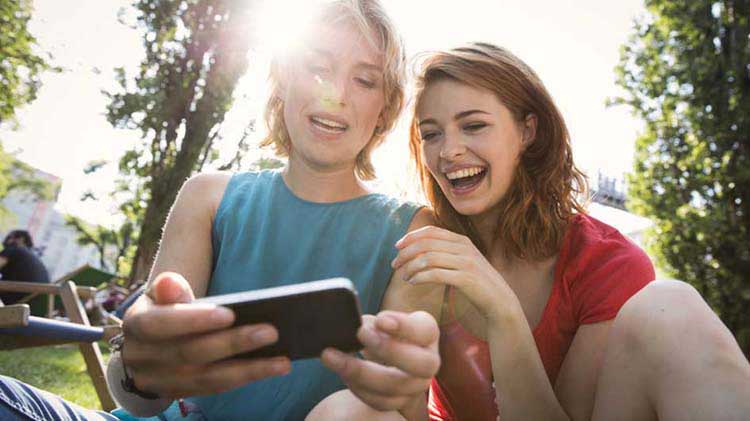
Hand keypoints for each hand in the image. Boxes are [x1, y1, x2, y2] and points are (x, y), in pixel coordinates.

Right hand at [120, 272, 290, 398]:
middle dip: (233, 343)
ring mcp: (159, 381)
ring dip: (248, 370)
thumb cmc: (164, 307)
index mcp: (136, 325)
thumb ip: (169, 287)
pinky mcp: (178, 393)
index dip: (194, 320)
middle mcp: (142, 358)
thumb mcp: (162, 291)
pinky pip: (214, 389)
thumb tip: (170, 283)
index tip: (230, 314)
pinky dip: (244, 378)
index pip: (161, 324)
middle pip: (191, 354)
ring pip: (207, 379)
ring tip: (282, 360)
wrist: (148, 341)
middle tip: (271, 332)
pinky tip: (273, 368)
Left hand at [321, 310, 439, 411]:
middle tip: (359, 333)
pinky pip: (380, 402)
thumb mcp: (386, 320)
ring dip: (360, 372)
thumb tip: (355, 325)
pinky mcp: (400, 402)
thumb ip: (375, 322)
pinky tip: (341, 371)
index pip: (424, 330)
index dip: (404, 326)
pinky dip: (357, 387)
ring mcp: (416, 386)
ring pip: (395, 387)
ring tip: (332, 355)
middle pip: (420, 364)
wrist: (395, 358)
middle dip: (388, 349)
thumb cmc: (388, 333)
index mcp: (427, 335)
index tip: (380, 319)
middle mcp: (429, 362)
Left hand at [391, 225, 518, 323]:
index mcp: (462, 240)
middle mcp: (464, 248)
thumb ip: (446, 251)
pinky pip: (435, 274)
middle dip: (406, 253)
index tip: (397, 246)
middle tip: (395, 264)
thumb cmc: (477, 283)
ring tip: (404, 276)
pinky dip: (420, 277)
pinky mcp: (465, 279)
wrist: (499, 301)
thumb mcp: (463, 261)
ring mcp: (466, 262)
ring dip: (411, 267)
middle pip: (426, 244)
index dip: (411, 237)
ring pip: (428, 258)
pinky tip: (413, 282)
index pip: (431, 231)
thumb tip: (419, 248)